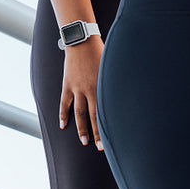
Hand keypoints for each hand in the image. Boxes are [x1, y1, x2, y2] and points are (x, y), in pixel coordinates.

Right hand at [58, 36, 105, 150]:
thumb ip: (116, 81)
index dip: (108, 126)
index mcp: (102, 87)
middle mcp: (89, 90)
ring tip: (84, 141)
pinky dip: (63, 114)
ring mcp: (77, 88)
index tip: (112, 138)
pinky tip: (63, 125)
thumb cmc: (100, 51)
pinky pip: (64, 103)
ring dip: (81, 128)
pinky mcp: (67, 85)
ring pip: (79, 113)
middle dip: (97, 133)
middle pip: (93, 116)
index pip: (106, 111)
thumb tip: (127, 91)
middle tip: (100, 147)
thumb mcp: (112, 67)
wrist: (81, 41)